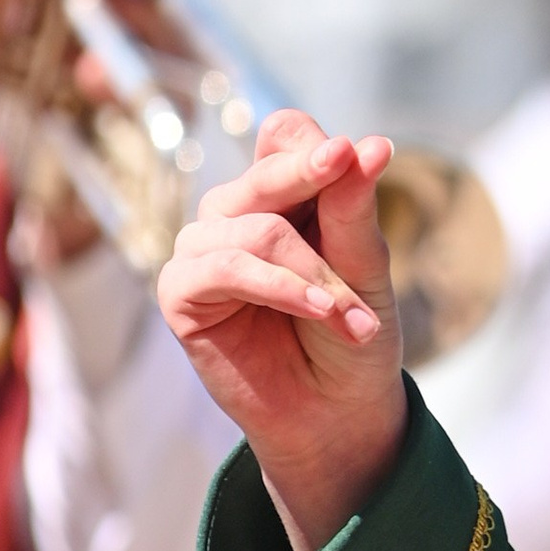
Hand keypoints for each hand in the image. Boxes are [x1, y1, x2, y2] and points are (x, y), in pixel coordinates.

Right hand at [158, 111, 408, 550]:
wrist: (337, 412)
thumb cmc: (352, 337)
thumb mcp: (365, 268)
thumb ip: (354, 208)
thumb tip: (369, 144)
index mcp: (282, 195)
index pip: (285, 138)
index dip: (313, 146)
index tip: (355, 152)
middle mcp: (236, 212)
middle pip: (267, 174)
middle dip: (318, 183)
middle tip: (358, 173)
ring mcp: (204, 249)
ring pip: (256, 228)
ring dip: (316, 274)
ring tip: (356, 319)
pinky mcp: (180, 292)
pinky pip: (225, 269)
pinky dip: (280, 288)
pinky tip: (321, 311)